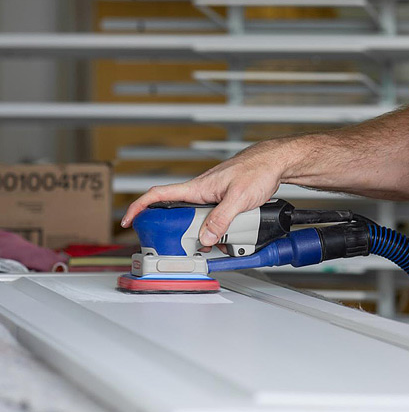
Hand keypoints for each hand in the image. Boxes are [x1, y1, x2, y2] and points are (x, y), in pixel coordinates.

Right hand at [121, 138, 297, 245]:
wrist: (276, 163)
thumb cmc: (257, 170)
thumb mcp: (238, 198)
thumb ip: (220, 219)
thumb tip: (205, 238)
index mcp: (197, 188)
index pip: (160, 195)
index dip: (141, 207)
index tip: (129, 220)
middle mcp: (202, 193)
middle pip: (181, 217)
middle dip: (184, 235)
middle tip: (190, 249)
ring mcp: (213, 199)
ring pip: (202, 223)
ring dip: (209, 236)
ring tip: (221, 244)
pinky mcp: (225, 204)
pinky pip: (217, 223)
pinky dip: (222, 233)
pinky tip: (233, 238)